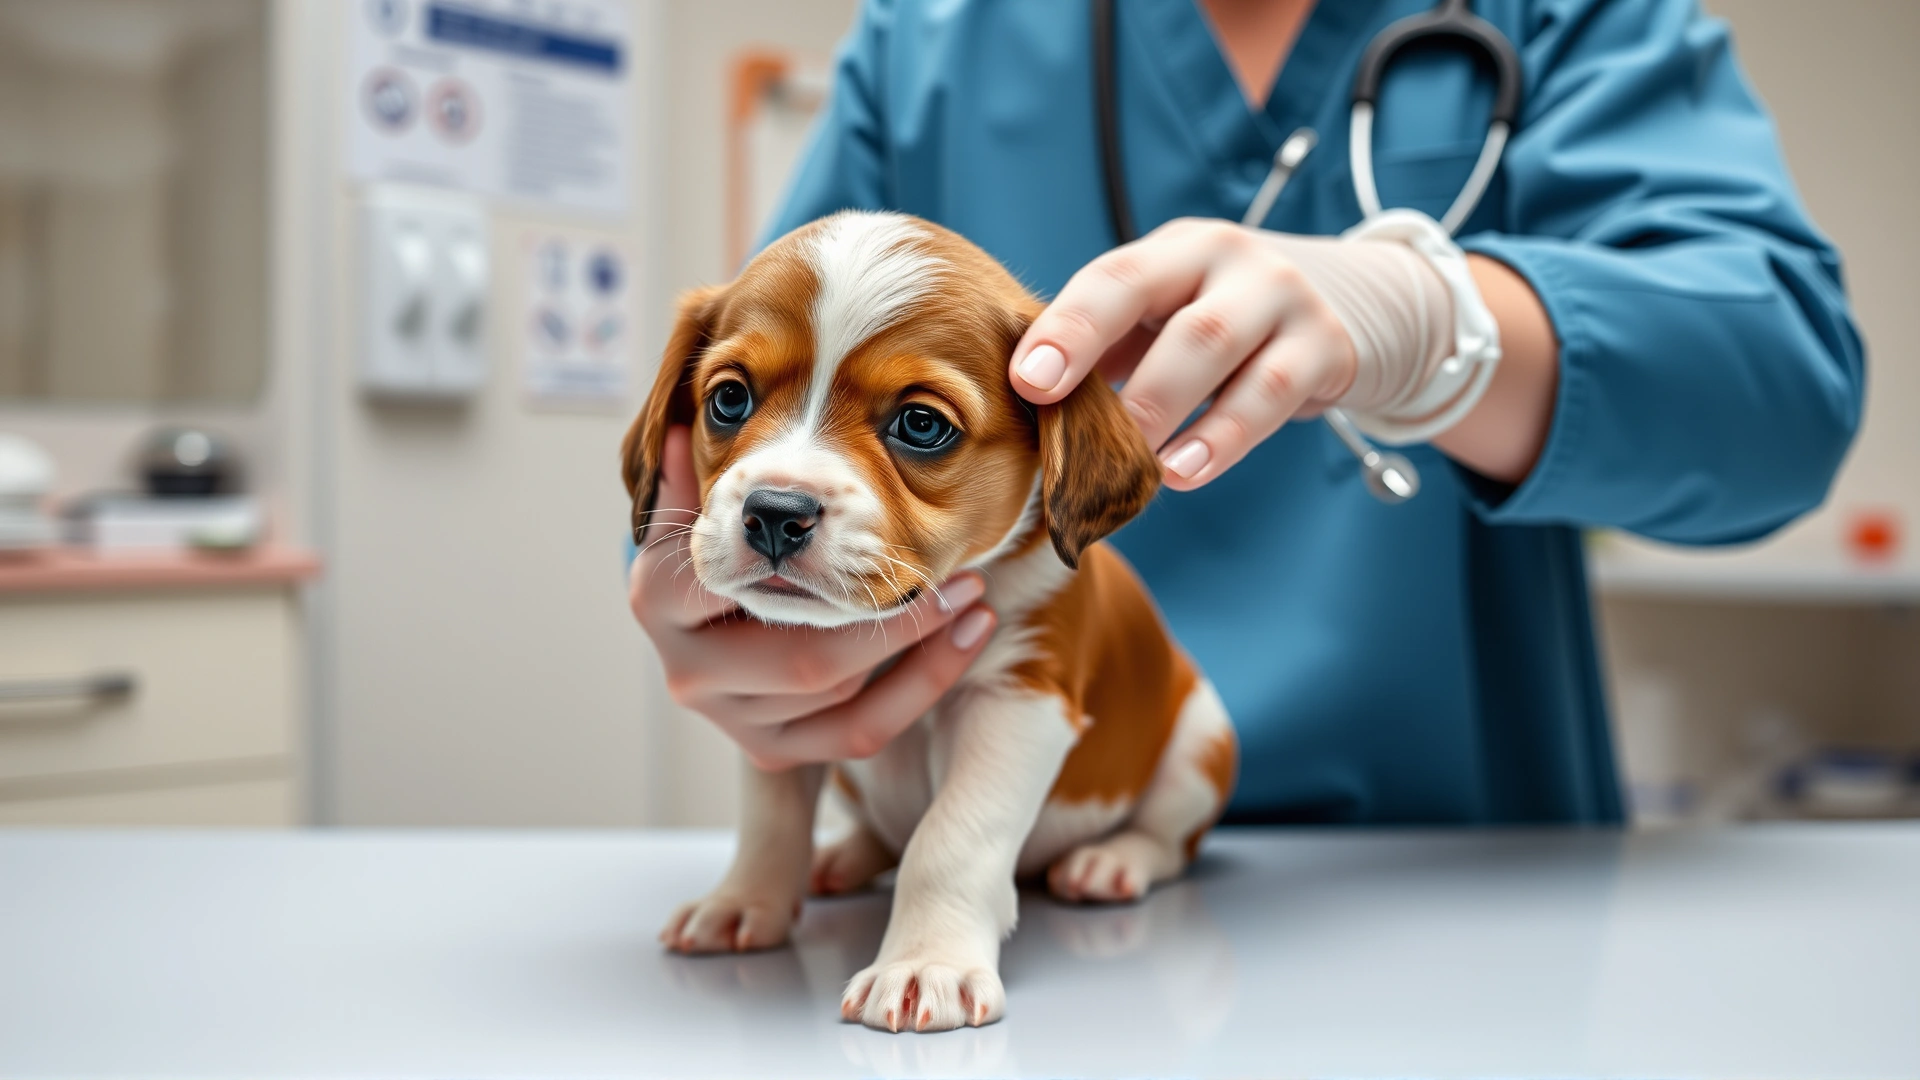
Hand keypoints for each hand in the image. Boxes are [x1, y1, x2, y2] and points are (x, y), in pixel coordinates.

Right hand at [629, 426, 997, 770]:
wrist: (699, 622)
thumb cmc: (712, 546)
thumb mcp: (698, 507)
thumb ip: (696, 475)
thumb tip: (687, 425)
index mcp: (659, 601)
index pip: (738, 583)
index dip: (809, 563)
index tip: (875, 526)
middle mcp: (688, 672)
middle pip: (805, 659)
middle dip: (894, 620)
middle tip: (963, 577)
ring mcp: (731, 719)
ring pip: (840, 695)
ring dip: (918, 647)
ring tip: (971, 595)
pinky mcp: (771, 751)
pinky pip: (860, 732)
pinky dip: (922, 688)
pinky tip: (967, 637)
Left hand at [1007, 217, 1455, 489]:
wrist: (1359, 298)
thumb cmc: (1228, 315)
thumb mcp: (1169, 313)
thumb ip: (1109, 347)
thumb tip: (1022, 401)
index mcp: (1174, 251)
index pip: (1113, 279)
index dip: (1067, 329)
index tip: (1026, 381)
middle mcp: (1229, 261)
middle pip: (1167, 315)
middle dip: (1118, 378)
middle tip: (1068, 438)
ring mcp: (1283, 300)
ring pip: (1215, 351)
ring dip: (1164, 412)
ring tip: (1128, 466)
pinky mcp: (1326, 347)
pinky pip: (1269, 394)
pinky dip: (1222, 438)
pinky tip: (1183, 472)